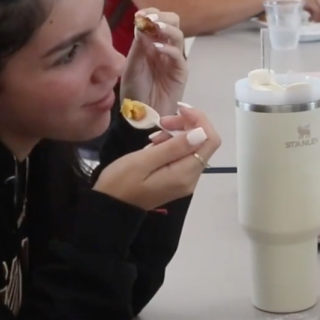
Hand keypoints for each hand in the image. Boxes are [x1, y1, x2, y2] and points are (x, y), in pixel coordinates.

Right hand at [94, 106, 220, 209]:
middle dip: (186, 125)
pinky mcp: (176, 180)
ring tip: (153, 137)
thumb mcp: (143, 161)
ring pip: (193, 148)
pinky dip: (172, 145)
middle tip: (162, 122)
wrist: (109, 208)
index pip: (210, 140)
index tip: (178, 110)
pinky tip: (154, 145)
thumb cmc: (121, 183)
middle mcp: (191, 178)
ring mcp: (185, 180)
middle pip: (203, 142)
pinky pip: (182, 156)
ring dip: (177, 135)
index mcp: (185, 173)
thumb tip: (201, 132)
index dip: (200, 120)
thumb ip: (173, 147)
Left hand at [122, 8, 186, 117]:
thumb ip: (138, 45)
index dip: (151, 13)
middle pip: (173, 22)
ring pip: (178, 35)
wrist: (141, 114)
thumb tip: (142, 22)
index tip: (140, 14)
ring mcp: (173, 59)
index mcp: (150, 43)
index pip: (156, 20)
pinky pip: (179, 55)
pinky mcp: (180, 71)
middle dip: (163, 17)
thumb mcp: (131, 64)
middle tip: (151, 20)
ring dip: (167, 28)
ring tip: (155, 28)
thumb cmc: (134, 90)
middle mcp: (164, 47)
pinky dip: (170, 48)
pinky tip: (158, 49)